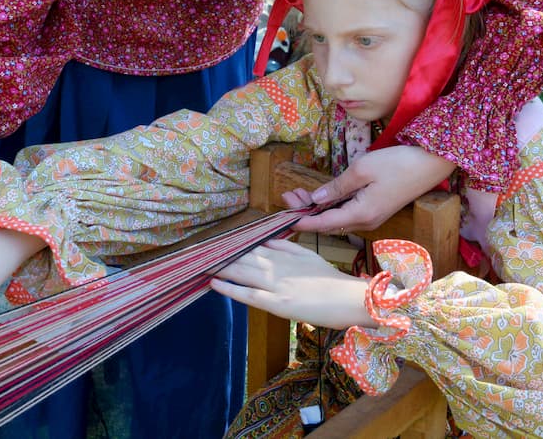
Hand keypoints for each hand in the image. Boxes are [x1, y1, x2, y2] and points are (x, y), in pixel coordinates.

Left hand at [210, 239, 372, 329]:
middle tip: (194, 250)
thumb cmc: (329, 279)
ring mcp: (275, 284)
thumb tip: (263, 239)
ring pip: (241, 271)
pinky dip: (230, 289)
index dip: (228, 243)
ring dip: (219, 267)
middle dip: (217, 253)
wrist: (349, 298)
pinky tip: (214, 284)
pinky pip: (249, 294)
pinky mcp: (277, 303)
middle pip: (240, 256)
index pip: (250, 244)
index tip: (210, 240)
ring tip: (197, 263)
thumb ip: (284, 246)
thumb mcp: (306, 255)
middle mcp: (276, 266)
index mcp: (282, 253)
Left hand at [292, 144, 454, 233]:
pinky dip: (332, 206)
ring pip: (338, 219)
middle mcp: (366, 222)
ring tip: (297, 195)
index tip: (284, 219)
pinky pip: (348, 214)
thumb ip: (337, 186)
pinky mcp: (377, 211)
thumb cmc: (397, 163)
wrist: (430, 164)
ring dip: (317, 209)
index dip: (303, 222)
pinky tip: (322, 197)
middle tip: (286, 197)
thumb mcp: (362, 169)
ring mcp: (373, 218)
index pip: (324, 224)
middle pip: (329, 223)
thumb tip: (315, 199)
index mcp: (362, 214)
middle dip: (305, 212)